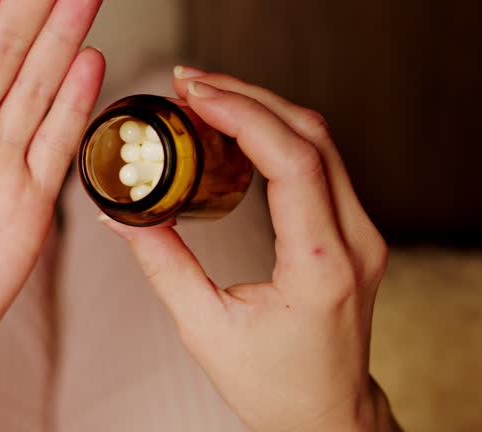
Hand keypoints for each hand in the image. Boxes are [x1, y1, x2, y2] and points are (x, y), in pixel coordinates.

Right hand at [100, 68, 398, 430]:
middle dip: (247, 96)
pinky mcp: (352, 232)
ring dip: (263, 109)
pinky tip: (237, 130)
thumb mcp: (204, 328)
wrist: (324, 415)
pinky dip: (277, 134)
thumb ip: (162, 264)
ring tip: (205, 98)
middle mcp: (354, 241)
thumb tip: (120, 215)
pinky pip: (321, 162)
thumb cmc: (272, 385)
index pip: (293, 161)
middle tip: (189, 83)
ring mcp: (361, 234)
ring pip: (321, 141)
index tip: (193, 92)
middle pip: (312, 134)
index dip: (241, 113)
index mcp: (321, 266)